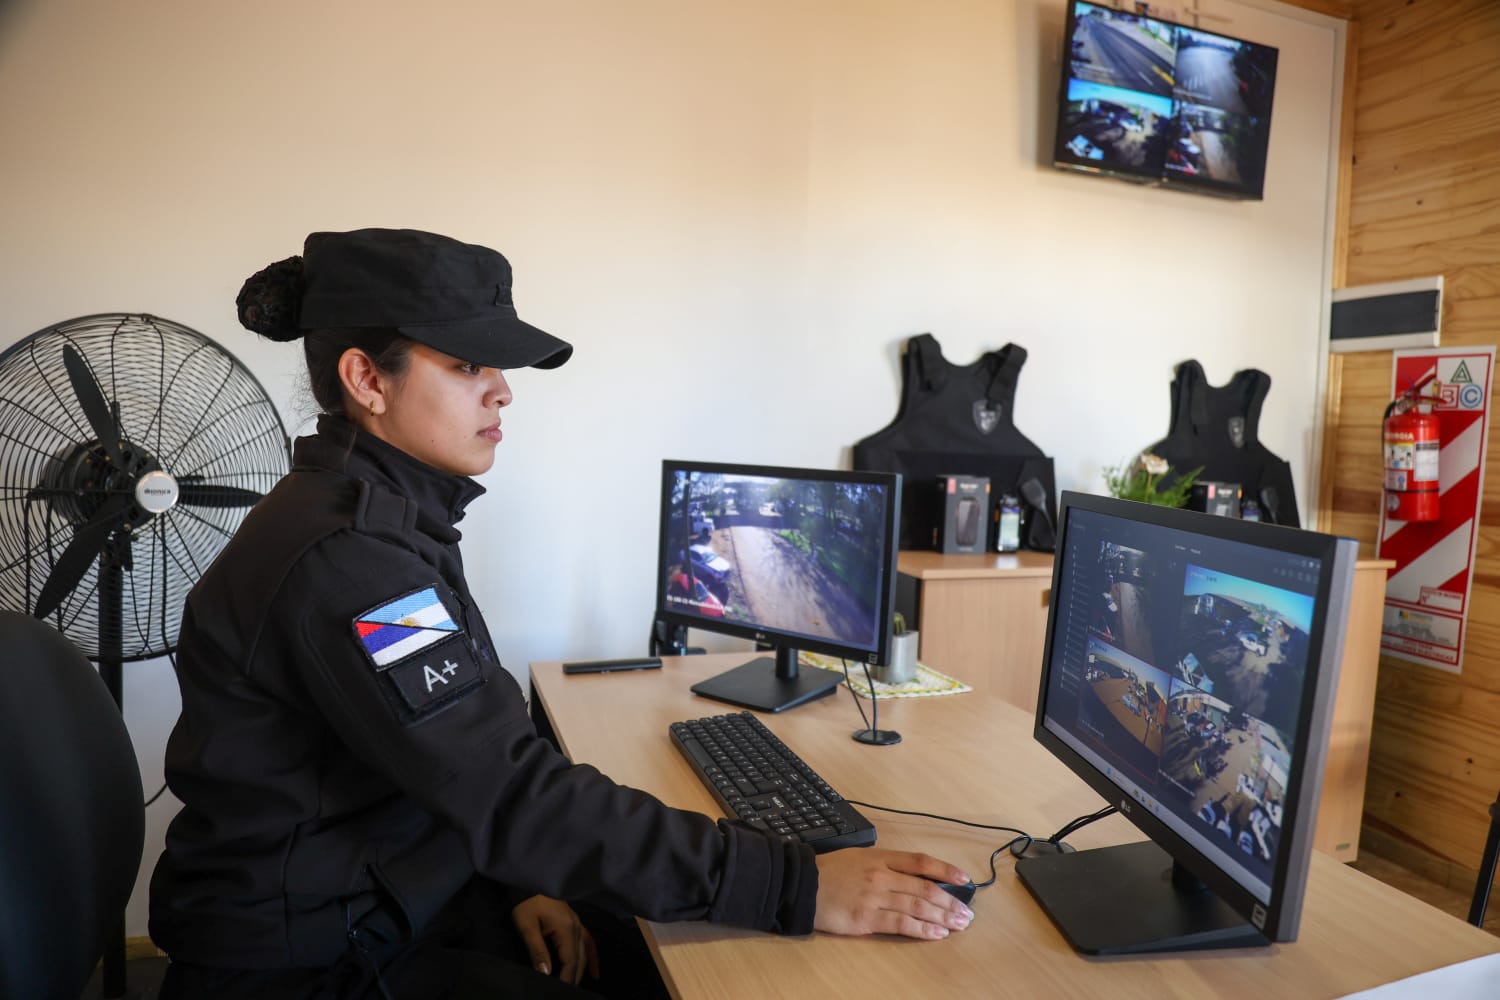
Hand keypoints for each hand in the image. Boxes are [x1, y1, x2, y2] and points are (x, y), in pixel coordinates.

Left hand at [511, 895, 599, 984]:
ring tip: (574, 985)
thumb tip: (545, 972)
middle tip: (564, 992)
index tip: (559, 990)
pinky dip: (592, 957)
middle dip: (573, 977)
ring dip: (580, 970)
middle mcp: (576, 926)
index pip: (570, 960)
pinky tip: (595, 970)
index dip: (566, 978)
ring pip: (584, 952)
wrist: (528, 882)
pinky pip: (588, 941)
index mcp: (566, 928)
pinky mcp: (574, 921)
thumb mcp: (527, 927)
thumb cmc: (526, 903)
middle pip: (579, 958)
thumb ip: (537, 950)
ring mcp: (577, 923)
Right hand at [812, 849, 973, 939]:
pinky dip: (922, 929)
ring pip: (917, 906)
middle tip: (966, 912)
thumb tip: (911, 874)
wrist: (802, 886)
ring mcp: (875, 897)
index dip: (945, 870)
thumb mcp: (859, 856)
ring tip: (958, 924)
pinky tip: (936, 933)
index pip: (921, 862)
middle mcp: (882, 876)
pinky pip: (901, 924)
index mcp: (880, 857)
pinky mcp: (867, 919)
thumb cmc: (829, 871)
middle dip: (950, 901)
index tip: (964, 879)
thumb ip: (884, 863)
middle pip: (924, 888)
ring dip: (942, 917)